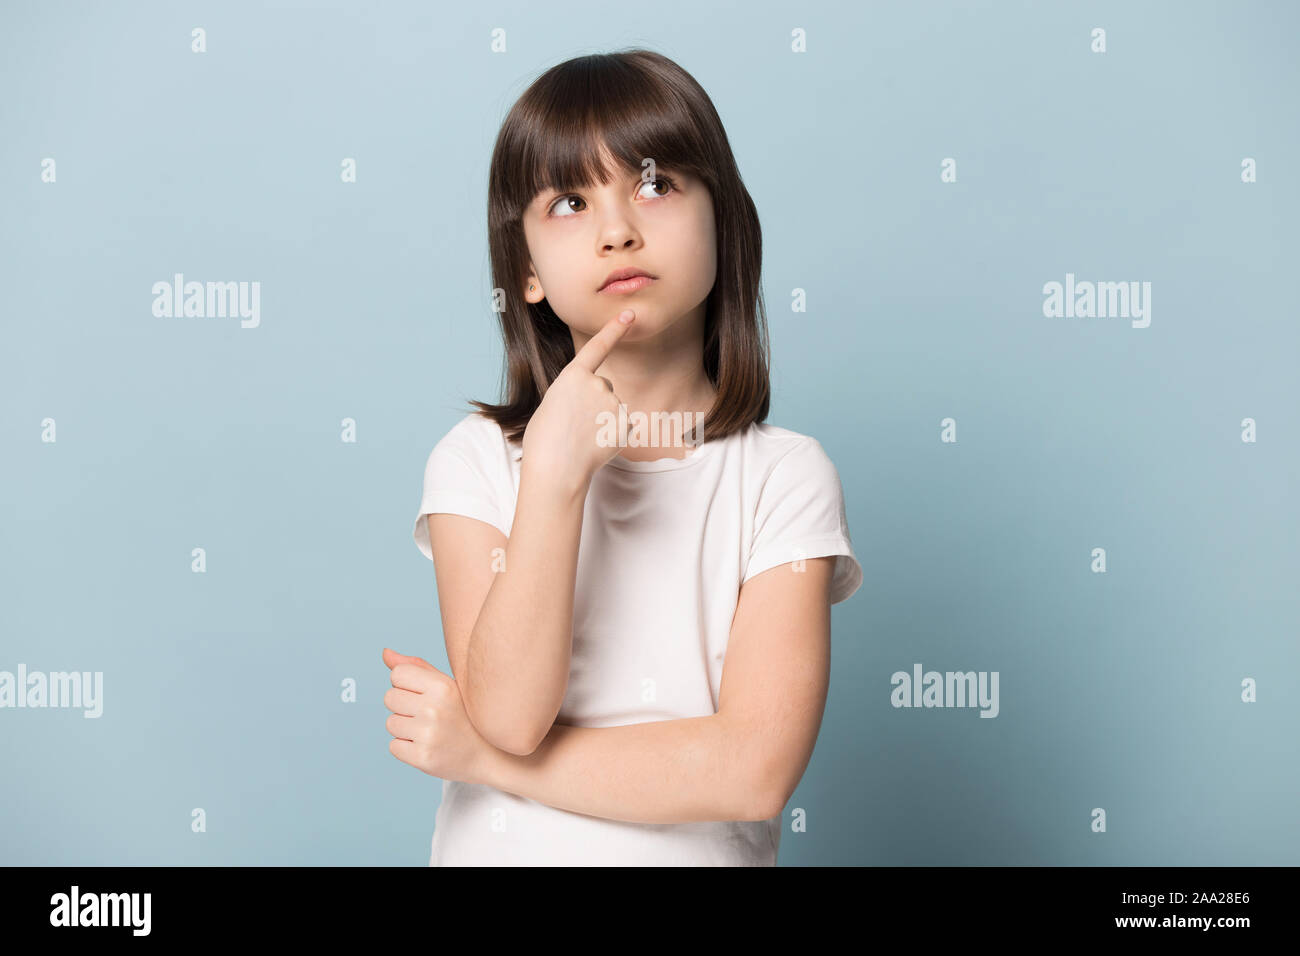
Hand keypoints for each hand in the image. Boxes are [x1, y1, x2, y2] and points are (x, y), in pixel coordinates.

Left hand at [382, 647, 494, 785]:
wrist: (486, 756)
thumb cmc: (463, 715)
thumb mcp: (446, 686)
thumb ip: (416, 667)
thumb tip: (385, 653)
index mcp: (442, 686)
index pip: (397, 674)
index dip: (406, 684)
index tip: (423, 694)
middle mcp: (434, 709)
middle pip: (389, 697)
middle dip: (403, 706)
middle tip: (427, 715)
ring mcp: (428, 735)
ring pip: (391, 723)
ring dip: (404, 728)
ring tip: (429, 731)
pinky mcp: (422, 758)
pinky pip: (393, 746)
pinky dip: (406, 747)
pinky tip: (427, 746)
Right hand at [521, 309, 636, 490]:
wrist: (556, 469)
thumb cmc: (545, 440)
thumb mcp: (553, 404)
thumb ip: (576, 395)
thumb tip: (598, 405)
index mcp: (573, 375)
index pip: (599, 346)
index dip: (615, 329)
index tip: (629, 314)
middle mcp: (597, 384)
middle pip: (603, 387)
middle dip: (594, 402)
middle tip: (574, 424)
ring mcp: (614, 404)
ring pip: (612, 407)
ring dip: (602, 420)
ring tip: (582, 437)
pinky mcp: (626, 424)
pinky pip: (622, 426)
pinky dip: (612, 435)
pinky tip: (597, 445)